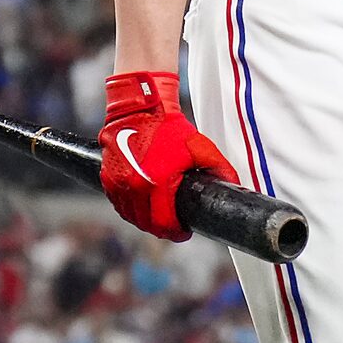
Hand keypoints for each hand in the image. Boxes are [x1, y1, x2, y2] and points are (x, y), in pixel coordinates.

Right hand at [97, 71, 240, 241]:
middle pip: (147, 224)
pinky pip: (119, 204)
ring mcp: (118, 184)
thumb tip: (235, 185)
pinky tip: (142, 205)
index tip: (183, 230)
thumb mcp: (199, 147)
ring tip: (158, 216)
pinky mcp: (107, 177)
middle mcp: (134, 187)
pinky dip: (130, 208)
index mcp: (157, 184)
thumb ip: (220, 168)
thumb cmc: (168, 127)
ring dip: (145, 220)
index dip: (176, 233)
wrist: (138, 109)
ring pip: (131, 216)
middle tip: (173, 225)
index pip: (164, 224)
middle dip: (162, 228)